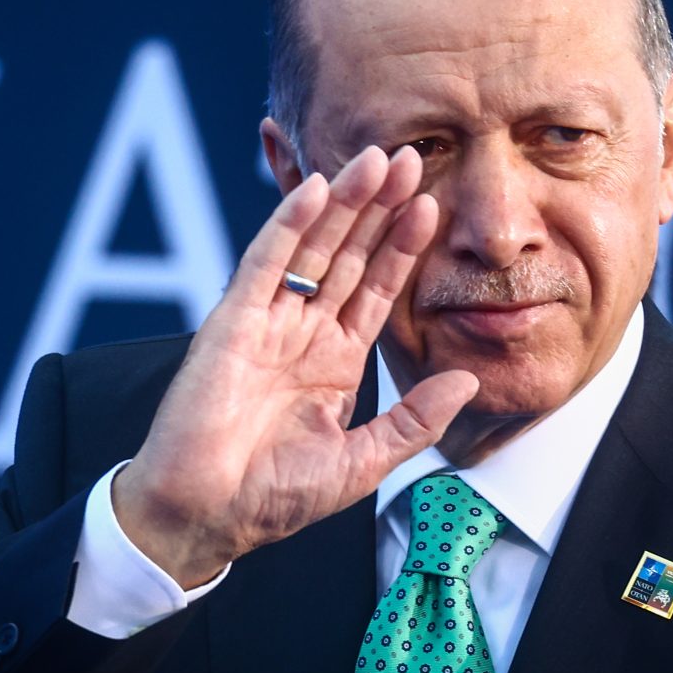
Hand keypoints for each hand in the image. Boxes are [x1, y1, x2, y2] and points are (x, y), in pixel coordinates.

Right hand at [113, 145, 478, 586]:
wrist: (206, 514)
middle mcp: (303, 332)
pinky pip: (264, 261)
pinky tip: (318, 190)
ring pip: (313, 247)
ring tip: (377, 159)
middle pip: (349, 255)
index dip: (402, 248)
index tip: (432, 205)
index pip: (376, 290)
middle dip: (381, 209)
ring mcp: (268, 321)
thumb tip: (467, 381)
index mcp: (335, 360)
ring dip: (344, 202)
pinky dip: (289, 224)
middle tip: (412, 157)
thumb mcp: (362, 461)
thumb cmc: (273, 496)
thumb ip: (413, 420)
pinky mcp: (232, 320)